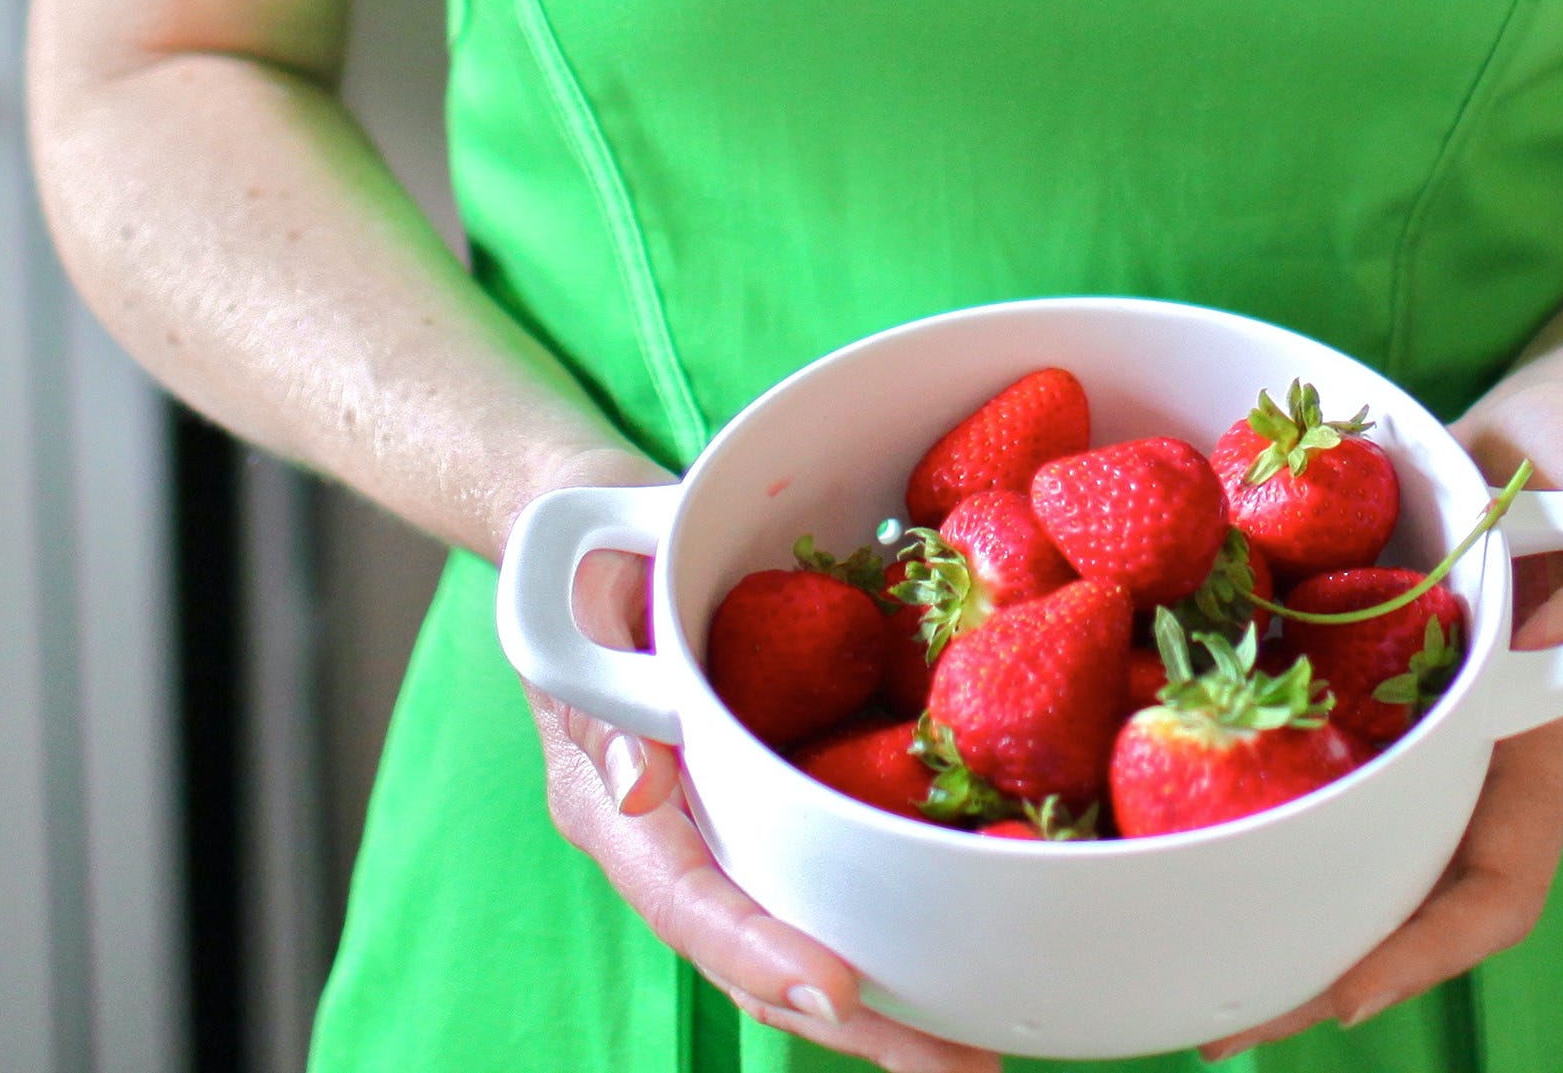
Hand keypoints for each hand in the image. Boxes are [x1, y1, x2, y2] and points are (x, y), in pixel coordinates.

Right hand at [530, 551, 1001, 1072]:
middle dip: (854, 1021)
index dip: (759, 952)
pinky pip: (826, 878)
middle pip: (757, 956)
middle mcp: (671, 841)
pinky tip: (967, 952)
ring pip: (800, 936)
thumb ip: (606, 686)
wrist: (593, 541)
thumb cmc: (590, 559)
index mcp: (615, 805)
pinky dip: (889, 925)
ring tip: (979, 1051)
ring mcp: (721, 831)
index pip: (687, 898)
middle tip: (957, 1067)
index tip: (839, 990)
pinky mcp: (767, 805)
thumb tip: (639, 788)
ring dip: (887, 1003)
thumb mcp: (584, 602)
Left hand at [1199, 377, 1562, 1056]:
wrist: (1540, 434)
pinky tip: (1164, 820)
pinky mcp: (1350, 680)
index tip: (1346, 991)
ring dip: (1270, 908)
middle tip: (1218, 1020)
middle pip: (1397, 897)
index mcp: (1537, 739)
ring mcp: (1404, 725)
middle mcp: (1465, 757)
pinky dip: (1237, 798)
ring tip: (1174, 972)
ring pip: (1339, 846)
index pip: (1498, 878)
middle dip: (1315, 968)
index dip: (1430, 947)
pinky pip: (1295, 758)